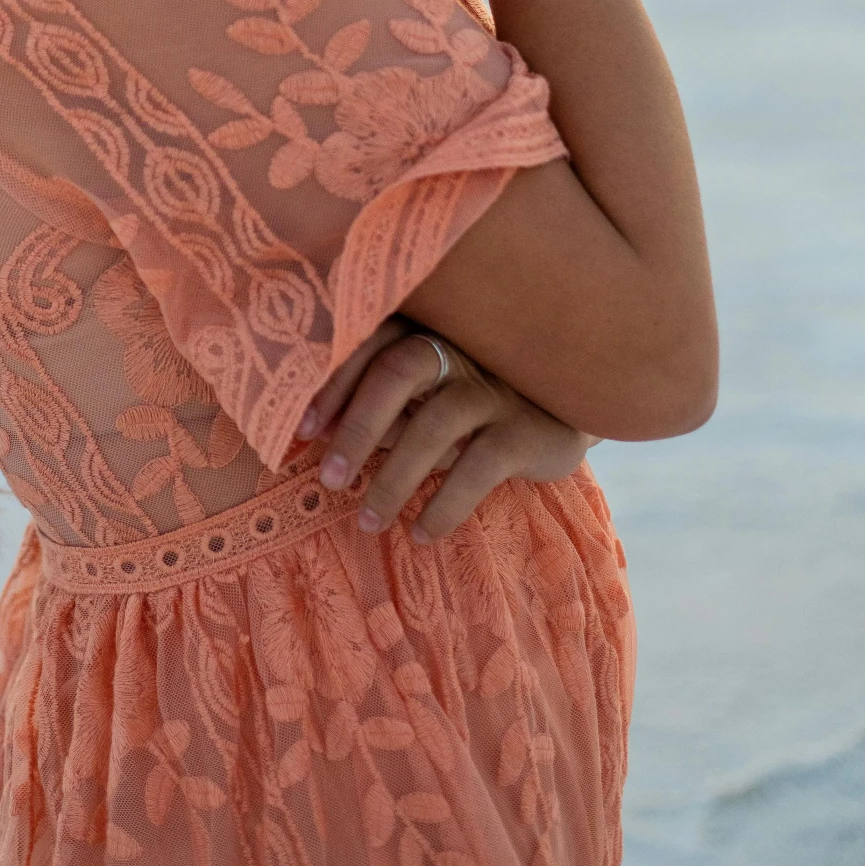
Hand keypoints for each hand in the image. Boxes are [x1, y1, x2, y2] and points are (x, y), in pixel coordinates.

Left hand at [298, 318, 594, 542]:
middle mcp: (456, 350)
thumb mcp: (424, 399)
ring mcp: (493, 386)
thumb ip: (384, 407)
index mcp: (423, 332)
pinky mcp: (524, 429)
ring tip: (368, 522)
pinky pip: (478, 467)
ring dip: (394, 479)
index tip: (301, 432)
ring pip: (434, 425)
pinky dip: (444, 504)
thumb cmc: (471, 406)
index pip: (367, 344)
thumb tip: (317, 437)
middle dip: (356, 428)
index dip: (331, 386)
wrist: (563, 412)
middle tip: (329, 480)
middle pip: (397, 372)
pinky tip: (422, 533)